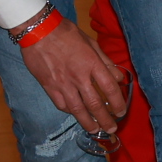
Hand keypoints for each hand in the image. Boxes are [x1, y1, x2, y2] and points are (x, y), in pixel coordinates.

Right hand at [19, 18, 130, 134]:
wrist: (39, 32)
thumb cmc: (67, 33)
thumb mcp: (91, 42)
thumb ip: (105, 61)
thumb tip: (118, 76)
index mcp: (92, 64)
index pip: (110, 89)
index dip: (118, 103)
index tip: (122, 111)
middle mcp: (79, 77)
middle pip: (96, 104)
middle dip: (106, 119)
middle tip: (112, 128)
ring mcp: (63, 84)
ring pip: (78, 109)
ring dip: (88, 122)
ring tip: (96, 130)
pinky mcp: (49, 86)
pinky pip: (62, 104)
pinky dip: (70, 111)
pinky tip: (76, 114)